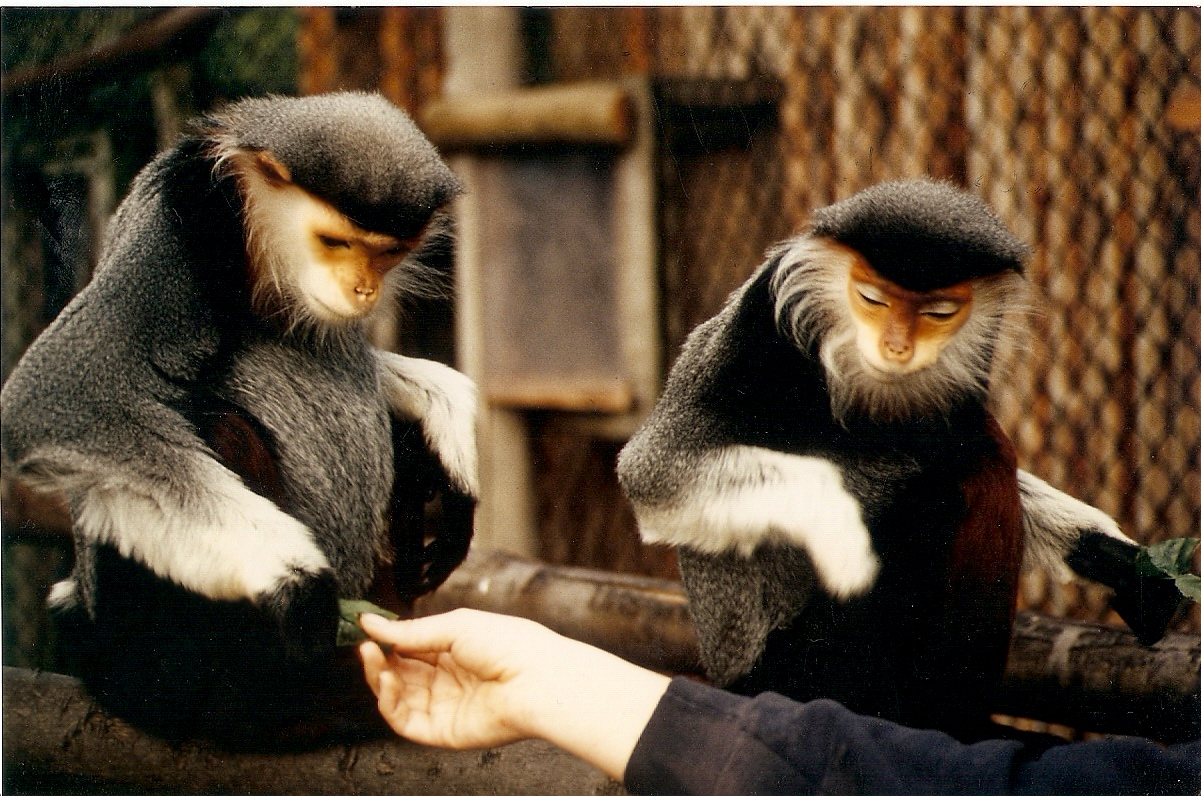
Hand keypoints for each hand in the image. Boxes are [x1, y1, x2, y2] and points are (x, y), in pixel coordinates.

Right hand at [358, 608, 557, 748]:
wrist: (537, 680)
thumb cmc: (509, 645)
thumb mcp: (454, 626)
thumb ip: (409, 630)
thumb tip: (369, 622)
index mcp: (454, 650)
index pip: (410, 647)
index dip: (387, 640)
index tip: (365, 629)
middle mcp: (447, 678)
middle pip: (399, 673)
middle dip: (379, 659)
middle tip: (365, 646)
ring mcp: (444, 705)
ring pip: (397, 697)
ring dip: (379, 679)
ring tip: (373, 659)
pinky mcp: (442, 731)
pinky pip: (405, 721)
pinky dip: (389, 702)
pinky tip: (389, 681)